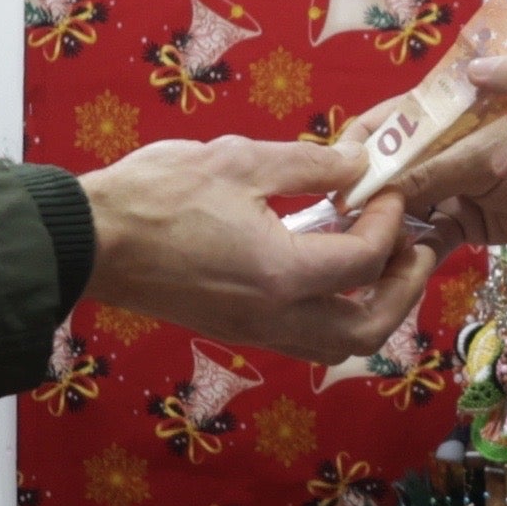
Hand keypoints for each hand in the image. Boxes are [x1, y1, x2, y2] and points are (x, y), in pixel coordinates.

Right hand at [76, 131, 432, 359]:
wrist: (90, 240)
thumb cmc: (157, 195)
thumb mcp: (241, 161)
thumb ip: (312, 165)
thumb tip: (360, 163)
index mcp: (282, 275)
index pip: (366, 260)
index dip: (390, 221)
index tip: (388, 189)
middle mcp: (275, 318)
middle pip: (369, 328)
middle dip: (405, 288)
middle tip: (416, 246)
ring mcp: (254, 332)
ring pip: (339, 344)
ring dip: (373, 309)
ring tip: (380, 262)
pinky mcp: (235, 331)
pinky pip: (305, 339)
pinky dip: (335, 314)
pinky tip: (329, 270)